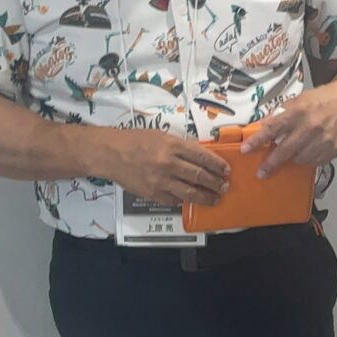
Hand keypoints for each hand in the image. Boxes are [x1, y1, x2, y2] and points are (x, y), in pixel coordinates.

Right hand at [102, 127, 228, 207]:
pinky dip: (185, 200)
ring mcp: (160, 181)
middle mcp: (168, 163)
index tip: (226, 170)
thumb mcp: (161, 135)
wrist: (110, 154)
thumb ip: (181, 146)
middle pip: (200, 176)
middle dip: (216, 183)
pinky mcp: (153, 194)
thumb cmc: (134, 141)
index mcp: (172, 145)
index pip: (202, 156)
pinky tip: (191, 199)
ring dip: (206, 197)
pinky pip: (175, 200)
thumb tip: (200, 156)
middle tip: (224, 186)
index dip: (217, 165)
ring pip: (190, 193)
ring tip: (215, 198)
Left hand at [239, 78, 336, 175]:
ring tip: (294, 152)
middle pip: (285, 150)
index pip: (273, 128)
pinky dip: (309, 159)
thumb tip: (262, 125)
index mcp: (299, 111)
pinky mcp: (334, 150)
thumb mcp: (300, 99)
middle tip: (261, 172)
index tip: (245, 150)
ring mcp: (324, 140)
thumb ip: (282, 113)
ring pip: (300, 159)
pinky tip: (309, 151)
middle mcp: (311, 127)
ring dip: (293, 158)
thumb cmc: (324, 98)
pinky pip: (316, 162)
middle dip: (271, 163)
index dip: (257, 140)